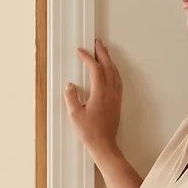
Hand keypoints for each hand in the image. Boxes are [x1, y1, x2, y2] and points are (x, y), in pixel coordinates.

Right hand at [63, 41, 122, 158]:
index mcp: (100, 93)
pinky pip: (118, 81)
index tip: (80, 51)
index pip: (95, 69)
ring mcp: (115, 97)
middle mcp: (110, 93)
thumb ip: (71, 97)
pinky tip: (111, 71)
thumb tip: (70, 85)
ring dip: (109, 60)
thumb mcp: (75, 115)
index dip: (87, 58)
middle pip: (108, 67)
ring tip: (104, 52)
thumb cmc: (90, 132)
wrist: (104, 145)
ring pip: (115, 73)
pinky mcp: (117, 103)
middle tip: (97, 42)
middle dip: (102, 53)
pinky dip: (114, 71)